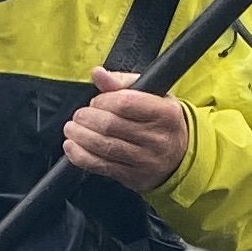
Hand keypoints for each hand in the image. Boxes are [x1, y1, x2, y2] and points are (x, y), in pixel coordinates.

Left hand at [61, 66, 190, 192]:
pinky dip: (80, 156)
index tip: (96, 101)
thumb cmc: (159, 119)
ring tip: (72, 128)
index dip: (103, 100)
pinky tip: (72, 146)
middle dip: (87, 118)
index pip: (125, 103)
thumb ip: (121, 82)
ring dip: (80, 136)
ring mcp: (146, 160)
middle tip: (79, 115)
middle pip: (110, 125)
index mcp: (165, 113)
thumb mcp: (151, 95)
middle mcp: (158, 138)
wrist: (179, 156)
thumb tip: (97, 73)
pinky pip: (101, 166)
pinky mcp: (134, 177)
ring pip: (104, 146)